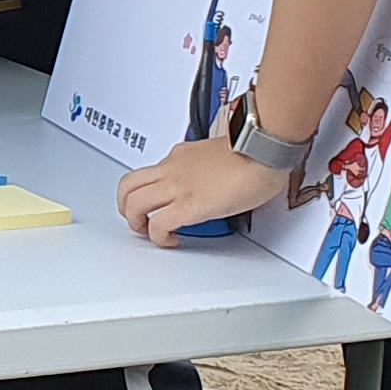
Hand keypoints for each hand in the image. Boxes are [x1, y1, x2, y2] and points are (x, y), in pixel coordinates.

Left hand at [114, 138, 287, 244]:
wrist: (265, 148)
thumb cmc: (256, 150)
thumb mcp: (224, 154)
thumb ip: (212, 166)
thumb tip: (217, 178)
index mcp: (182, 155)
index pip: (152, 171)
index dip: (150, 190)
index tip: (159, 202)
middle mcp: (174, 168)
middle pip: (128, 185)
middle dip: (125, 205)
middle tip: (137, 219)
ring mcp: (178, 186)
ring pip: (133, 202)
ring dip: (134, 221)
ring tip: (148, 232)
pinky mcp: (189, 206)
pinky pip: (158, 224)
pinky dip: (158, 237)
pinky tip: (170, 241)